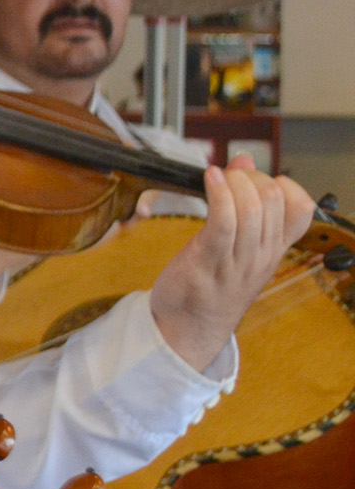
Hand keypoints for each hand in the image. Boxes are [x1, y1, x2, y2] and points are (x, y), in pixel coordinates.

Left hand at [149, 155, 311, 370]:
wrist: (187, 328)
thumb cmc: (210, 281)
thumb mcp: (235, 244)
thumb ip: (243, 203)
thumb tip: (243, 160)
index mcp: (273, 249)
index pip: (302, 209)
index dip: (280, 183)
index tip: (253, 182)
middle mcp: (262, 255)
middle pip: (274, 200)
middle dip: (250, 177)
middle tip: (227, 178)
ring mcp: (237, 261)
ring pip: (251, 209)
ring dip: (233, 183)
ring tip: (216, 178)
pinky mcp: (208, 262)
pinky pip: (223, 222)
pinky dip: (217, 194)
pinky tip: (209, 179)